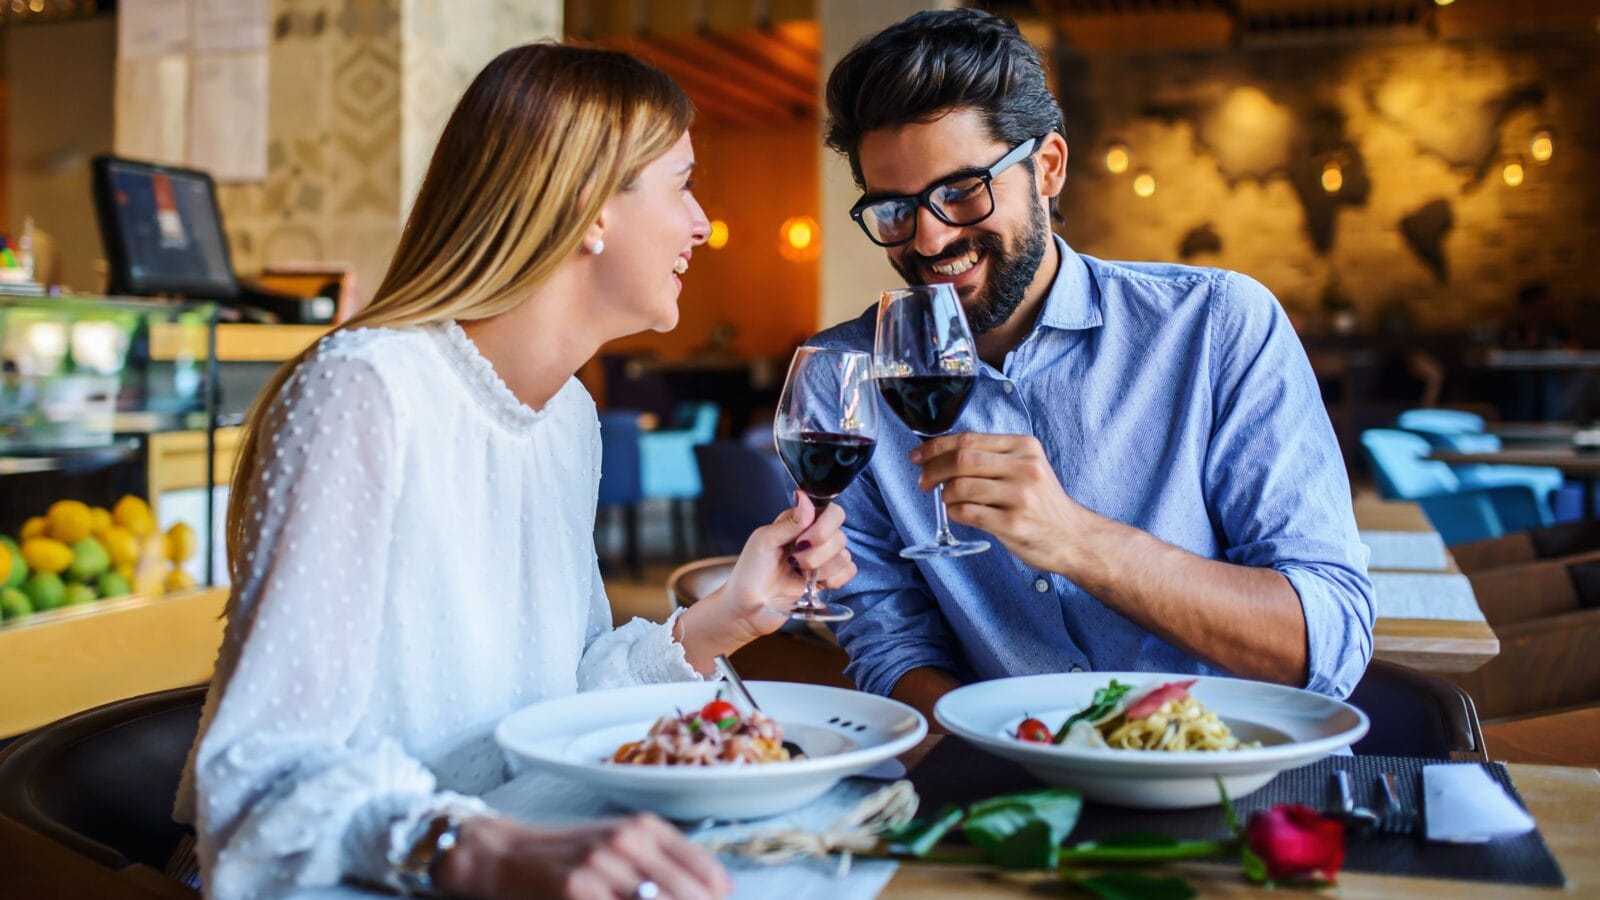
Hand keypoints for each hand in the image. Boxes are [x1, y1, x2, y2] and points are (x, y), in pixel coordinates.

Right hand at [439, 813, 729, 899]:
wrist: (506, 855)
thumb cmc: (570, 854)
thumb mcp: (622, 842)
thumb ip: (668, 860)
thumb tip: (721, 888)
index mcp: (646, 827)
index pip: (706, 872)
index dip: (716, 896)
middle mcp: (628, 841)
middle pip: (689, 894)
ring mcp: (602, 866)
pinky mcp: (577, 890)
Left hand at [678, 491, 854, 665]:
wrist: (749, 609)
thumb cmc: (749, 574)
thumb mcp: (764, 542)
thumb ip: (789, 522)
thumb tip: (805, 497)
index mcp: (799, 523)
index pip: (831, 512)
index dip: (823, 527)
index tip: (802, 541)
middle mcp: (814, 538)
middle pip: (840, 536)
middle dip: (818, 553)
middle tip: (794, 561)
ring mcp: (822, 560)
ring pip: (844, 555)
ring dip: (822, 568)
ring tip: (799, 574)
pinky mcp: (827, 579)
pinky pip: (848, 572)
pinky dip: (834, 579)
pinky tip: (815, 583)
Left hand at [911, 433, 1083, 572]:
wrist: (1074, 537)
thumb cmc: (1042, 503)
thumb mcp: (1026, 467)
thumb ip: (991, 457)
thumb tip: (940, 454)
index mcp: (1024, 447)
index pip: (968, 439)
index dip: (935, 447)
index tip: (917, 456)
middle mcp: (1024, 467)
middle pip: (961, 459)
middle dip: (932, 470)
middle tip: (923, 481)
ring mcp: (1020, 496)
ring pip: (960, 487)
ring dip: (945, 495)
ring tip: (949, 500)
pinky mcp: (1013, 524)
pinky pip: (966, 513)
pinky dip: (954, 512)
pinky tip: (960, 513)